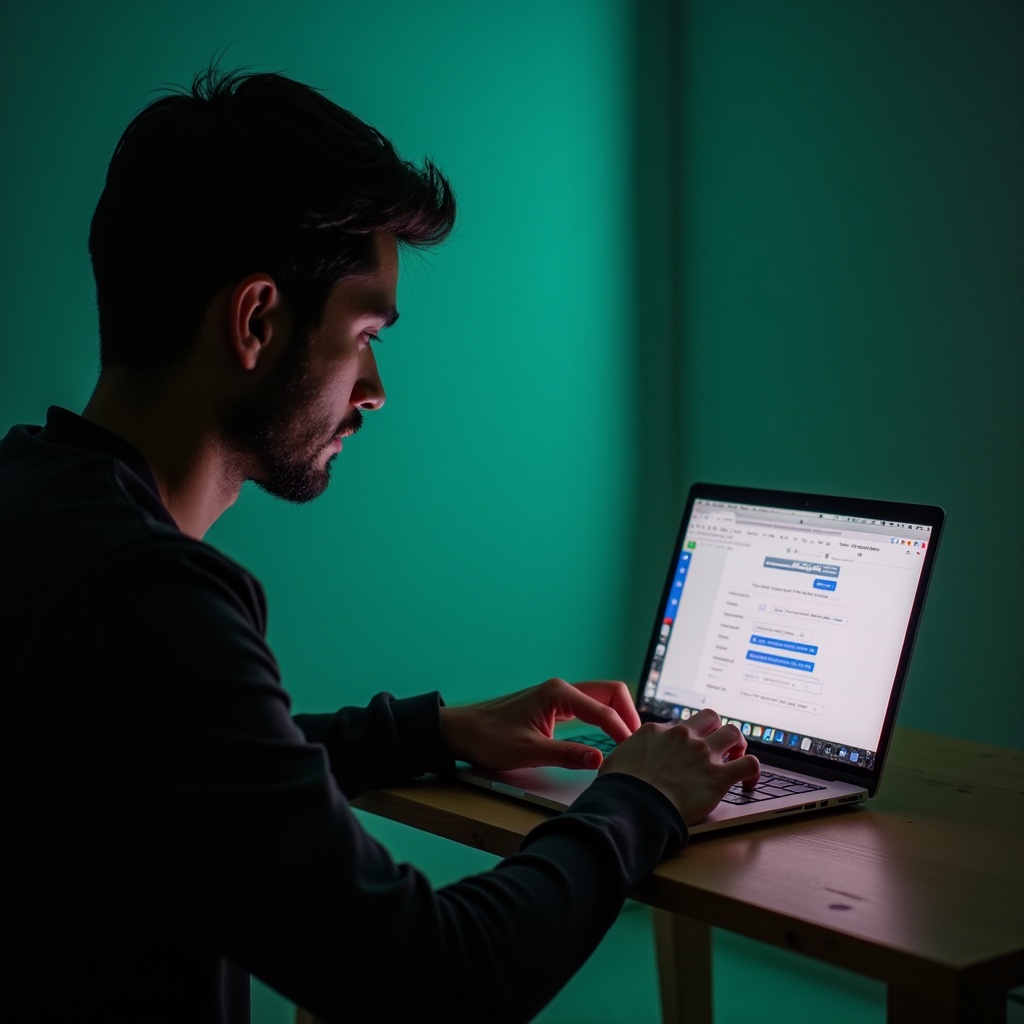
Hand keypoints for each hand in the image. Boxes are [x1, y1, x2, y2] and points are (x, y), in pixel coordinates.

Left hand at [439, 678, 640, 770]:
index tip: (633, 753)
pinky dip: (606, 718)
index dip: (622, 732)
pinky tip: (610, 737)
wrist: (463, 732)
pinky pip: (590, 707)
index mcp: (558, 693)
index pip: (604, 710)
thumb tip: (600, 760)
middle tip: (638, 744)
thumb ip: (567, 755)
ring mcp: (559, 696)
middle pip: (611, 693)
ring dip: (618, 715)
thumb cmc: (490, 738)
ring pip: (602, 698)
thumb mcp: (529, 752)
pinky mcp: (555, 706)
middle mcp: (562, 689)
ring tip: (629, 743)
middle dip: (628, 715)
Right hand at [598, 708, 759, 824]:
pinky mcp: (719, 776)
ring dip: (737, 744)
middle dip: (716, 729)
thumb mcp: (616, 760)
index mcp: (659, 730)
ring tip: (735, 757)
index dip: (687, 736)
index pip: (681, 724)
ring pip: (734, 732)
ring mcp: (703, 754)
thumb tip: (624, 760)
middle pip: (712, 717)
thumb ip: (627, 754)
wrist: (633, 805)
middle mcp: (684, 736)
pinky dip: (753, 771)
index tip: (687, 749)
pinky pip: (749, 764)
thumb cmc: (620, 787)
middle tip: (716, 747)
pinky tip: (749, 781)